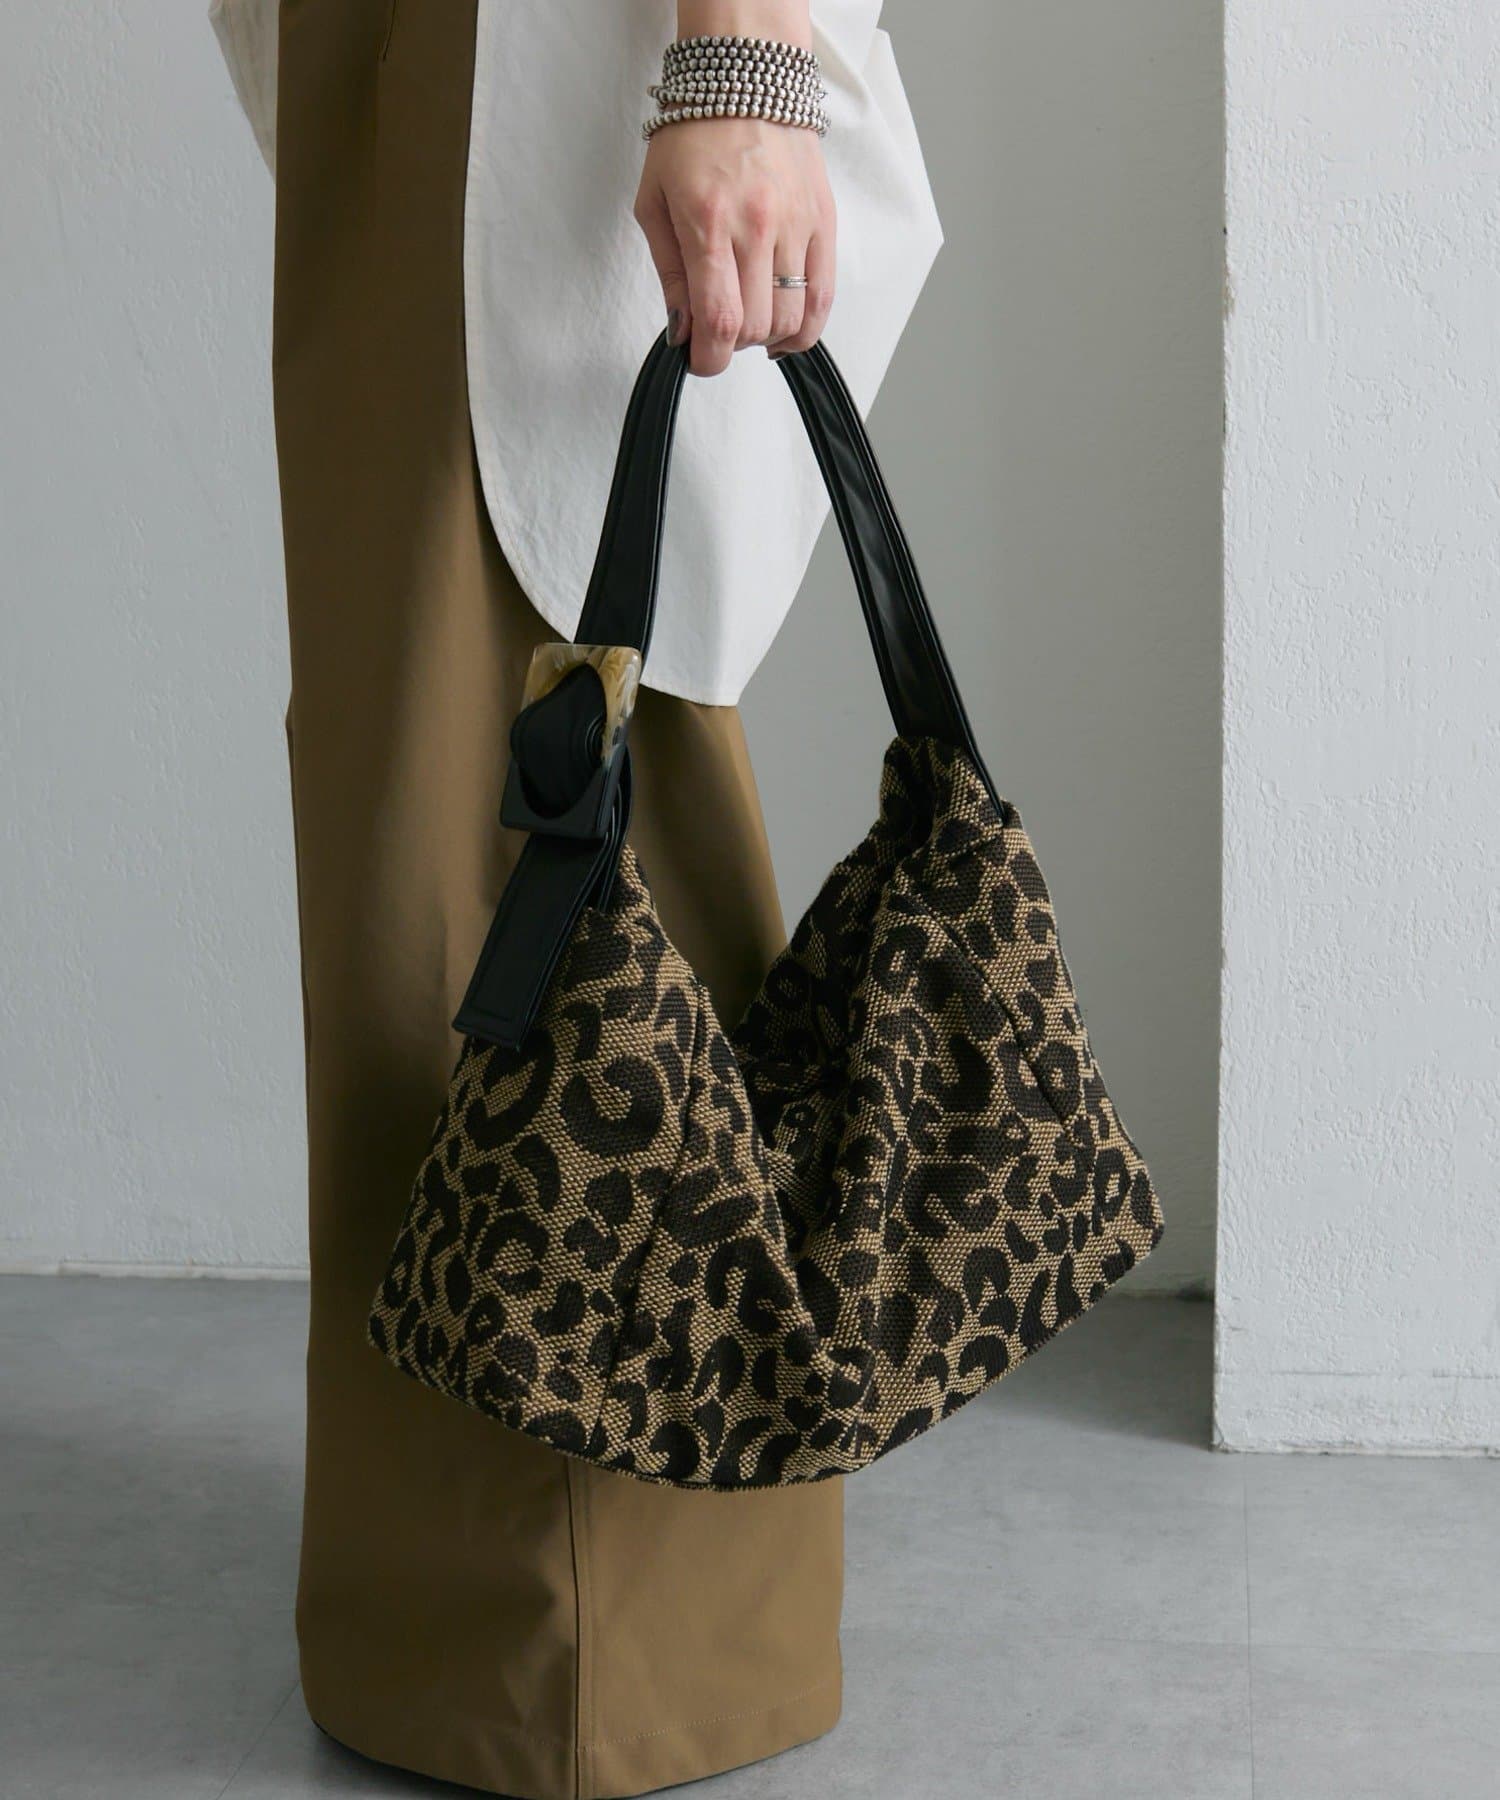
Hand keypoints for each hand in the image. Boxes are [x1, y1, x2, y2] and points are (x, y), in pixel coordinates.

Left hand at [633, 117, 836, 377]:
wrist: (745, 77)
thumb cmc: (693, 134)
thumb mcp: (655, 202)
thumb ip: (669, 273)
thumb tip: (682, 331)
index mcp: (709, 223)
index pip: (720, 320)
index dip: (710, 358)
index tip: (701, 360)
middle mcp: (757, 226)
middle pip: (756, 327)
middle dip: (732, 344)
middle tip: (717, 328)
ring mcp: (796, 225)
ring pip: (791, 319)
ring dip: (766, 337)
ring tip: (748, 321)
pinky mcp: (822, 222)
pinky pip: (823, 296)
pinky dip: (805, 327)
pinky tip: (785, 332)